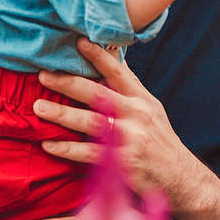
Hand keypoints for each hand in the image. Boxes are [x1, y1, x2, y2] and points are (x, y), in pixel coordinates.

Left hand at [32, 39, 207, 212]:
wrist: (180, 177)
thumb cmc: (159, 139)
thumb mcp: (151, 108)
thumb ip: (130, 86)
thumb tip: (114, 57)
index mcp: (141, 99)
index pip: (118, 72)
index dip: (99, 56)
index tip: (78, 42)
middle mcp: (136, 115)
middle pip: (98, 94)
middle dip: (68, 83)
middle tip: (43, 75)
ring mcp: (130, 138)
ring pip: (90, 123)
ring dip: (62, 114)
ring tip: (38, 107)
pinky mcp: (123, 162)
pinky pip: (89, 154)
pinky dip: (67, 149)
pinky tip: (48, 144)